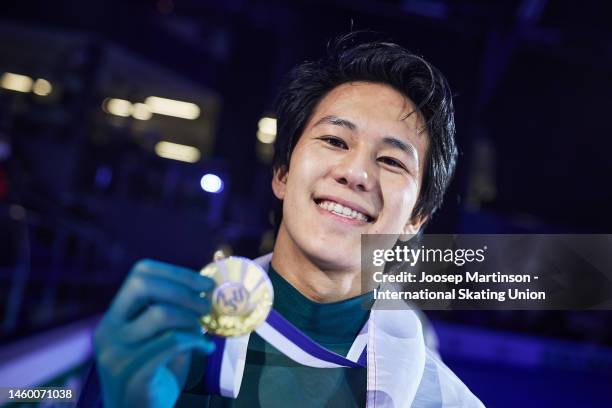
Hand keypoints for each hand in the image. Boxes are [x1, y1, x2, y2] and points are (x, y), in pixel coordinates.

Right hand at [93, 259, 215, 407]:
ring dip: (190, 319)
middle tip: (207, 305)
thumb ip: (174, 313)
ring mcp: (116, 353)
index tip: (204, 284)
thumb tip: (207, 289)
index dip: (176, 272)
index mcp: (114, 317)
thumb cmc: (157, 374)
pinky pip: (171, 343)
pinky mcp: (133, 374)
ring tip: (202, 332)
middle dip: (183, 290)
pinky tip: (205, 348)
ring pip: (159, 314)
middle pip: (143, 285)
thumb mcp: (161, 337)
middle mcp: (109, 331)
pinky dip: (195, 341)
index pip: (139, 273)